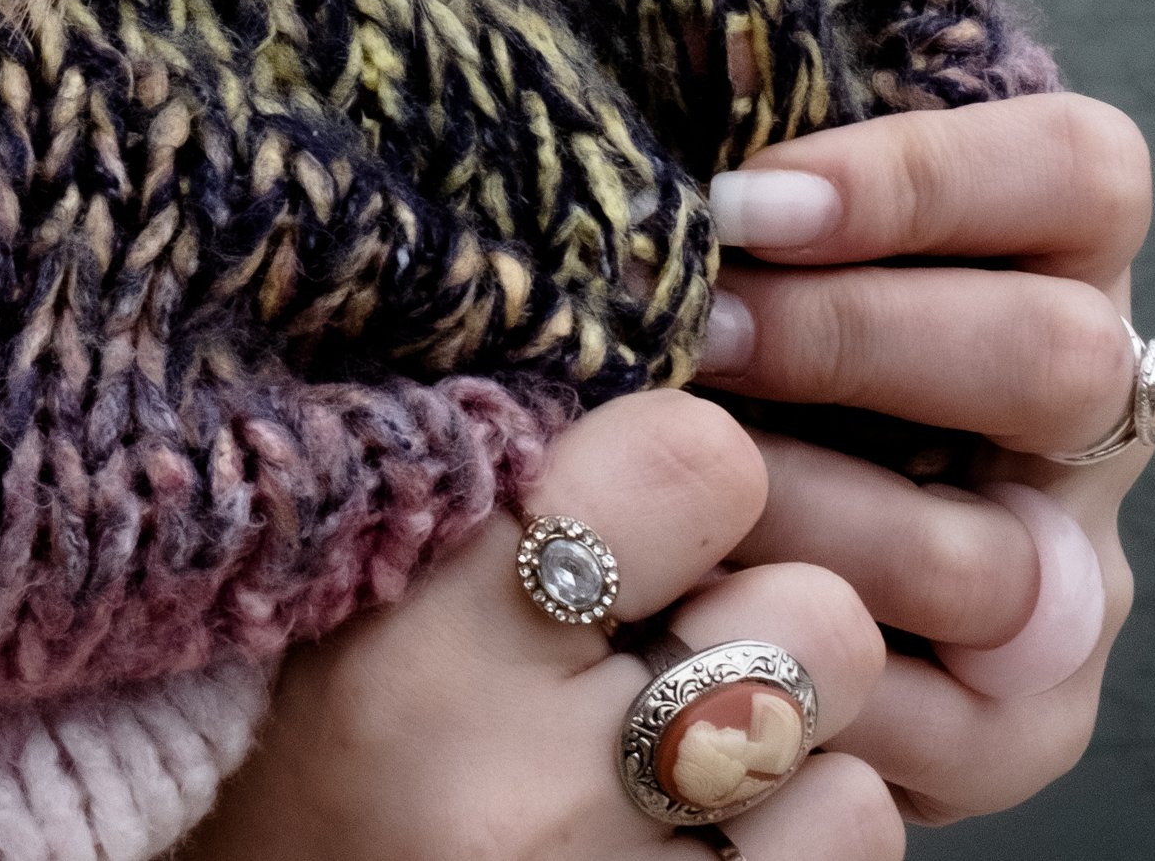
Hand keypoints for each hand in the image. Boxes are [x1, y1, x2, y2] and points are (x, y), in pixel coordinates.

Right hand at [184, 388, 897, 860]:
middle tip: (680, 637)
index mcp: (422, 650)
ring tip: (688, 747)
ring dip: (792, 746)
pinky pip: (851, 857)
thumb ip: (501, 487)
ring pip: (851, 763)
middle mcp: (527, 794)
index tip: (645, 503)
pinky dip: (803, 834)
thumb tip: (681, 345)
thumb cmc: (303, 760)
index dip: (694, 469)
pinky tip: (705, 831)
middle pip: (814, 620)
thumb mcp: (360, 600)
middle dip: (766, 614)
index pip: (699, 465)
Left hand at [695, 94, 1154, 826]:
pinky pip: (946, 722)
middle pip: (1059, 356)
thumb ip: (743, 143)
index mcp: (1056, 252)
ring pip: (994, 558)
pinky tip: (692, 613)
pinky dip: (802, 664)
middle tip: (704, 337)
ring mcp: (1068, 574)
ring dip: (810, 516)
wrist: (711, 527)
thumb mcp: (750, 215)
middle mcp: (1090, 415)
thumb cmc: (724, 315)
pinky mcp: (1021, 718)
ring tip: (670, 487)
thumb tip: (647, 96)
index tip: (745, 197)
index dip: (919, 177)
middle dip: (855, 340)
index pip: (1077, 172)